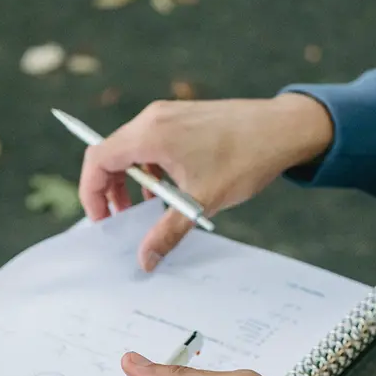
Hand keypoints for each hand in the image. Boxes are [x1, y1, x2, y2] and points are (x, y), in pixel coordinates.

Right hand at [78, 94, 332, 270]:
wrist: (284, 128)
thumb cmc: (244, 158)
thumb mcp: (201, 201)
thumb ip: (167, 232)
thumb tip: (145, 261)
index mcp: (150, 134)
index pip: (98, 159)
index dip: (91, 192)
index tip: (102, 219)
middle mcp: (153, 118)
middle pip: (111, 154)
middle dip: (110, 190)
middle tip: (123, 220)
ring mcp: (168, 115)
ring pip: (132, 150)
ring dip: (132, 181)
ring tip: (150, 208)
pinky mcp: (182, 118)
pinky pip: (152, 143)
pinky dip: (152, 168)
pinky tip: (172, 190)